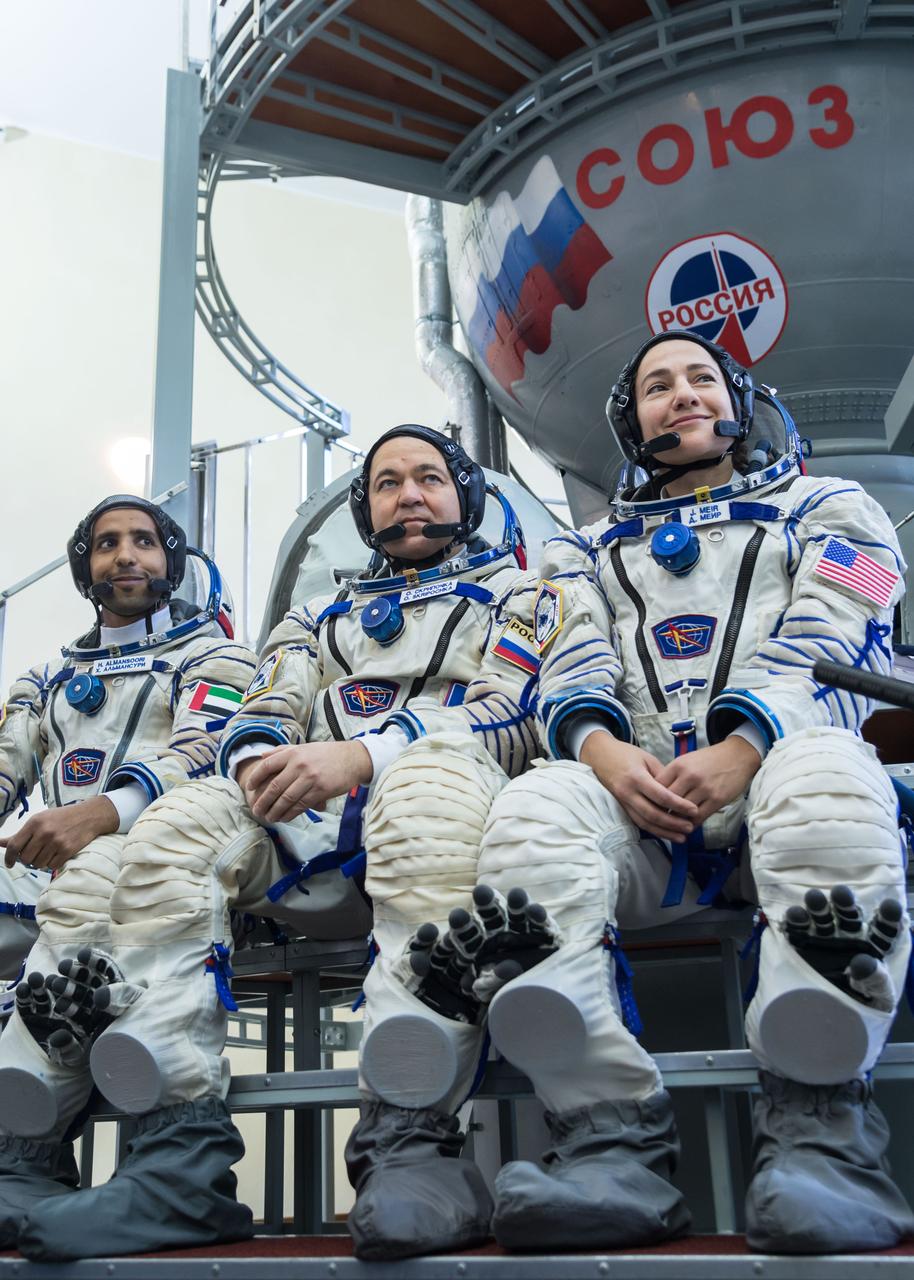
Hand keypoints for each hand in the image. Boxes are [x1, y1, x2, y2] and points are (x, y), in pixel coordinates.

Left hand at [0, 795, 118, 870]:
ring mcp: (56, 842)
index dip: (9, 857)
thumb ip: (20, 834)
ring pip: (38, 864)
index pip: (14, 846)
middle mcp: (44, 832)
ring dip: (40, 862)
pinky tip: (56, 854)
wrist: (89, 816)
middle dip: (28, 859)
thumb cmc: (61, 817)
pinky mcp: (67, 850)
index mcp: (35, 822)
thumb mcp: (40, 820)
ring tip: (47, 853)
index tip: (10, 863)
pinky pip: (51, 866)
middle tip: (35, 854)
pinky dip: (52, 863)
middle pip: (25, 858)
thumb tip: (0, 843)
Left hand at [241, 740, 372, 822]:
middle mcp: (300, 764)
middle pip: (275, 786)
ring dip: (275, 811)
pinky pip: (301, 805)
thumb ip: (282, 751)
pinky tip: (284, 818)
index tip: (249, 788)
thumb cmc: (327, 754)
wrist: (353, 759)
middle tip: (256, 810)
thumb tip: (262, 756)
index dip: (255, 778)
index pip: (267, 765)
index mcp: (294, 753)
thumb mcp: (304, 747)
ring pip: (286, 799)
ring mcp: (310, 778)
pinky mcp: (320, 791)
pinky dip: (290, 814)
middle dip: (263, 801)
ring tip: (268, 817)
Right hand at [579, 731, 698, 841]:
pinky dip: (653, 830)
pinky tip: (666, 833)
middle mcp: (628, 792)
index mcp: (636, 777)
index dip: (678, 805)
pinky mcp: (621, 808)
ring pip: (644, 823)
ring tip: (681, 837)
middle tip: (690, 827)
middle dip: (673, 823)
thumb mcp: (647, 758)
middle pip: (652, 814)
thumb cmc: (625, 754)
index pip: (660, 796)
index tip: (693, 810)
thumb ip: (662, 775)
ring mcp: (623, 802)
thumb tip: (679, 791)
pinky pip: (638, 822)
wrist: (600, 756)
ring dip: (664, 832)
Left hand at [655, 737, 761, 825]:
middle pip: (668, 801)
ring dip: (677, 820)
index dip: (653, 799)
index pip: (657, 787)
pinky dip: (691, 823)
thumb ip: (672, 775)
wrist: (737, 756)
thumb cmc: (709, 759)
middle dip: (663, 811)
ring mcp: (704, 788)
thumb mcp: (687, 760)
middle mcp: (689, 776)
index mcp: (679, 765)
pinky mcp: (716, 799)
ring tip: (673, 824)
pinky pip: (698, 817)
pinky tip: (688, 824)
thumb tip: (656, 793)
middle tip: (660, 819)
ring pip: (682, 811)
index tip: (652, 806)